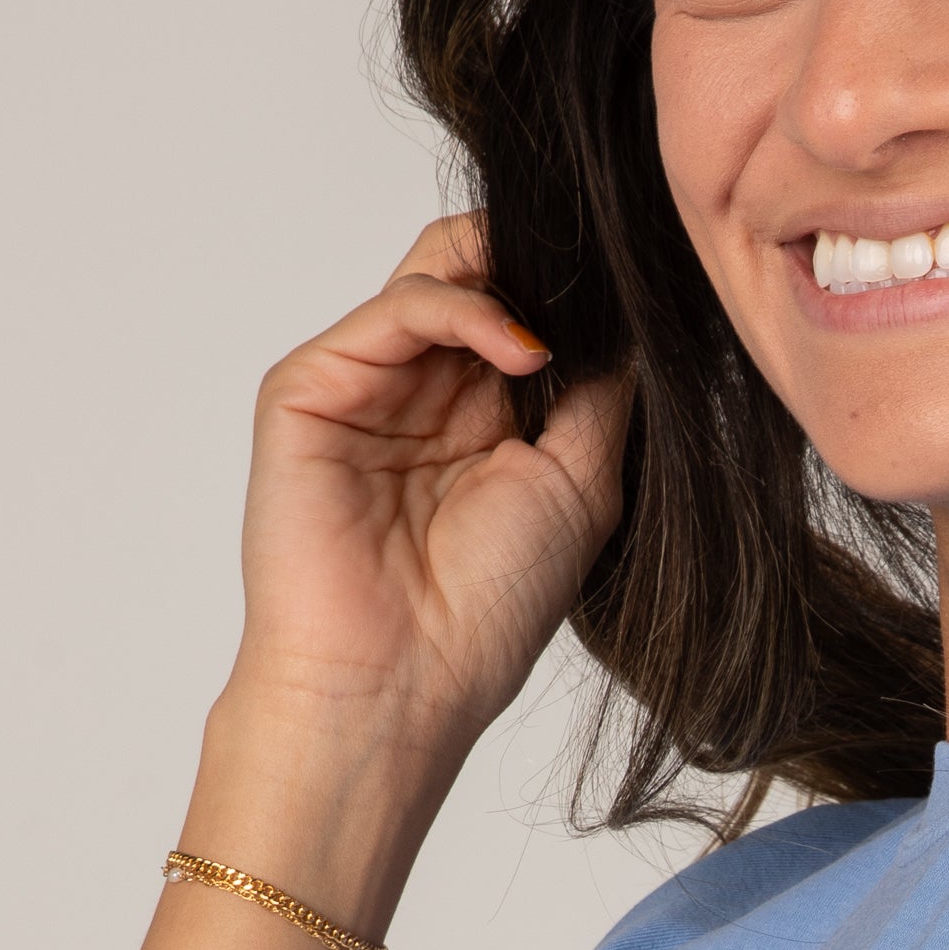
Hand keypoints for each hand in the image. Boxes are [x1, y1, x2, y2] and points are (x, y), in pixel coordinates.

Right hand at [224, 215, 630, 783]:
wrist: (398, 681)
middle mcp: (422, 393)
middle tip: (599, 284)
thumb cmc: (485, 611)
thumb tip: (635, 315)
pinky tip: (523, 350)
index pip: (524, 309)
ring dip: (510, 278)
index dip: (574, 294)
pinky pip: (397, 308)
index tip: (633, 295)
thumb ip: (601, 392)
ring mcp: (365, 385)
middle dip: (542, 267)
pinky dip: (465, 307)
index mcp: (481, 419)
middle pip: (478, 272)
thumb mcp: (580, 484)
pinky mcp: (312, 386)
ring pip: (437, 270)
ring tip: (560, 332)